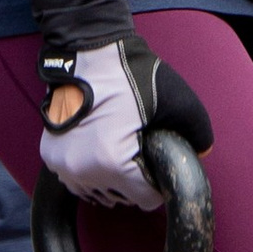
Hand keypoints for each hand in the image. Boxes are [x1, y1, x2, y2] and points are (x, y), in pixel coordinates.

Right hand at [38, 34, 214, 206]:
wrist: (89, 52)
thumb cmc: (130, 74)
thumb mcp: (177, 100)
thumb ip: (199, 132)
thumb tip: (202, 153)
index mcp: (111, 161)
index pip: (146, 199)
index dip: (157, 181)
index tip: (155, 159)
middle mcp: (82, 169)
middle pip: (122, 197)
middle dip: (135, 179)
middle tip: (138, 148)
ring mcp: (62, 164)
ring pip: (99, 192)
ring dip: (112, 178)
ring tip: (121, 147)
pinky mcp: (51, 156)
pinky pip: (78, 180)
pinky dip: (92, 172)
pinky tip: (102, 150)